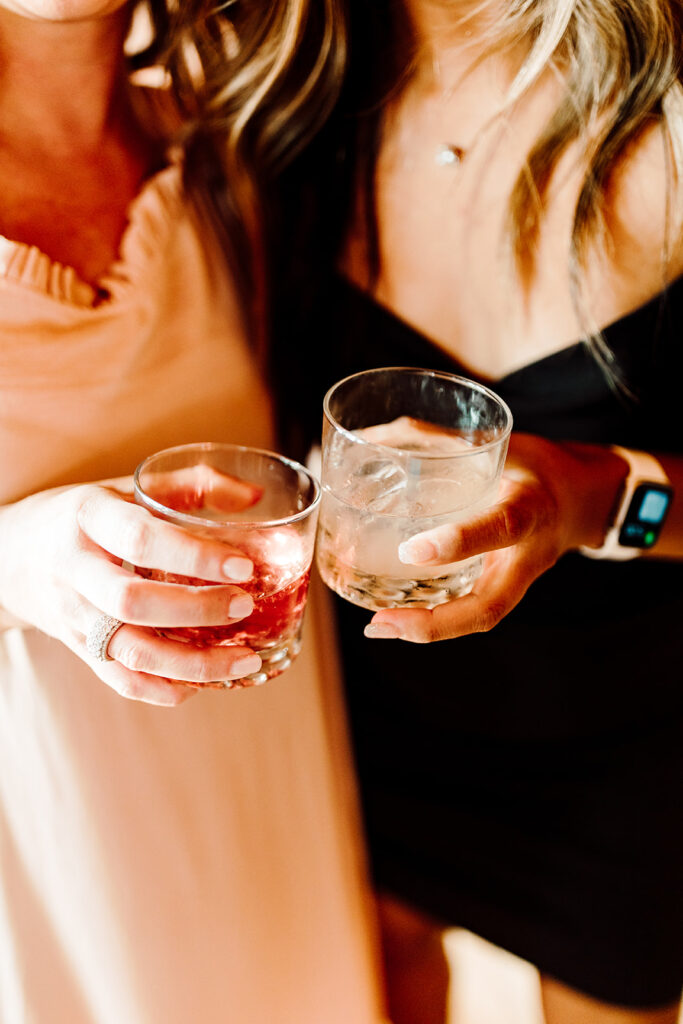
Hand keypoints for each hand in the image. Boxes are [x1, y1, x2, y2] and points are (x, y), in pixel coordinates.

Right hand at [0, 477, 262, 704]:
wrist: (14, 552)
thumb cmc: (86, 516)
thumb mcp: (127, 487)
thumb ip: (191, 486)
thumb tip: (254, 497)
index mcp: (89, 518)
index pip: (140, 540)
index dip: (195, 556)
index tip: (244, 566)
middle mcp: (75, 569)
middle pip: (133, 602)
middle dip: (197, 609)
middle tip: (245, 605)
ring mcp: (74, 616)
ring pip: (130, 652)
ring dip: (192, 664)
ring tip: (244, 659)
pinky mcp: (80, 649)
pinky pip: (121, 680)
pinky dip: (165, 689)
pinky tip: (204, 683)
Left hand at [364, 434, 627, 642]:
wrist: (581, 500)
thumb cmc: (536, 468)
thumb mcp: (500, 444)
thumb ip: (441, 441)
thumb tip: (371, 438)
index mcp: (532, 508)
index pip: (502, 528)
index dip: (459, 542)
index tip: (411, 550)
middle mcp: (527, 554)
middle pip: (488, 605)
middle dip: (434, 622)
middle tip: (381, 622)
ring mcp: (518, 579)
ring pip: (478, 618)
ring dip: (427, 630)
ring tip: (380, 626)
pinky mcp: (504, 588)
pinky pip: (470, 612)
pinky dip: (433, 621)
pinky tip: (395, 619)